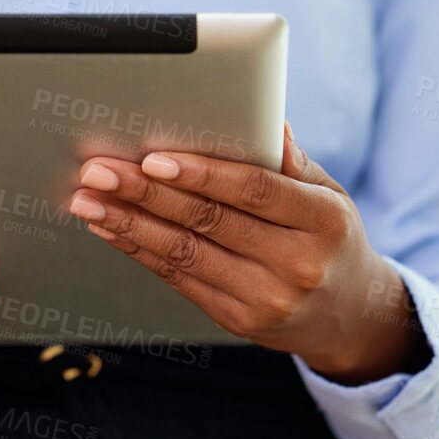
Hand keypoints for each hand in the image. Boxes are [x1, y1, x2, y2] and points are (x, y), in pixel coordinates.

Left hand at [68, 124, 431, 384]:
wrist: (350, 317)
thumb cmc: (331, 240)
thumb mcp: (330, 195)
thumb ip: (292, 162)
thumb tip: (268, 120)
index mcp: (322, 221)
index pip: (254, 191)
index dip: (202, 174)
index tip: (154, 159)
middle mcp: (295, 264)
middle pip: (209, 221)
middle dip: (145, 194)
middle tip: (100, 170)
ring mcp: (266, 298)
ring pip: (184, 254)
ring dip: (129, 224)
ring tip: (88, 199)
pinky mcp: (238, 319)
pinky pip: (179, 280)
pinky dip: (139, 250)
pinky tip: (110, 229)